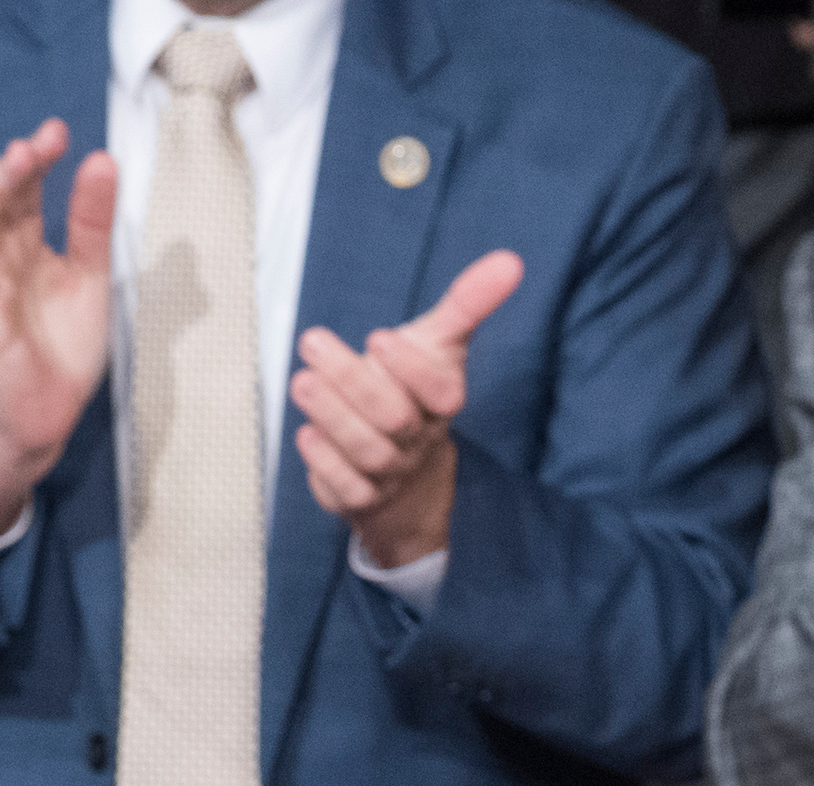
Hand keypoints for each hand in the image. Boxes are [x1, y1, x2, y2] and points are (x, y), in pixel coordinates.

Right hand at [0, 121, 115, 539]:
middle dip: (20, 165)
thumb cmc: (63, 348)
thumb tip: (103, 162)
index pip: (29, 189)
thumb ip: (92, 224)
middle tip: (42, 140)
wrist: (46, 414)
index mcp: (30, 244)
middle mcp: (3, 254)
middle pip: (5, 197)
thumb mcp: (91, 277)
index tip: (60, 132)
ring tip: (15, 159)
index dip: (41, 159)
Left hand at [292, 248, 521, 571]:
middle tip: (312, 340)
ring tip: (302, 382)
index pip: (439, 391)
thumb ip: (469, 303)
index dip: (411, 368)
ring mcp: (390, 471)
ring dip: (331, 415)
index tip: (378, 337)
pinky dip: (323, 462)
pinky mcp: (360, 496)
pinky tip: (307, 433)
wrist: (409, 474)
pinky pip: (344, 490)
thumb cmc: (415, 393)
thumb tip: (510, 261)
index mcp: (441, 401)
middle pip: (395, 419)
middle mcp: (419, 438)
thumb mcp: (440, 344)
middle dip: (352, 380)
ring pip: (367, 452)